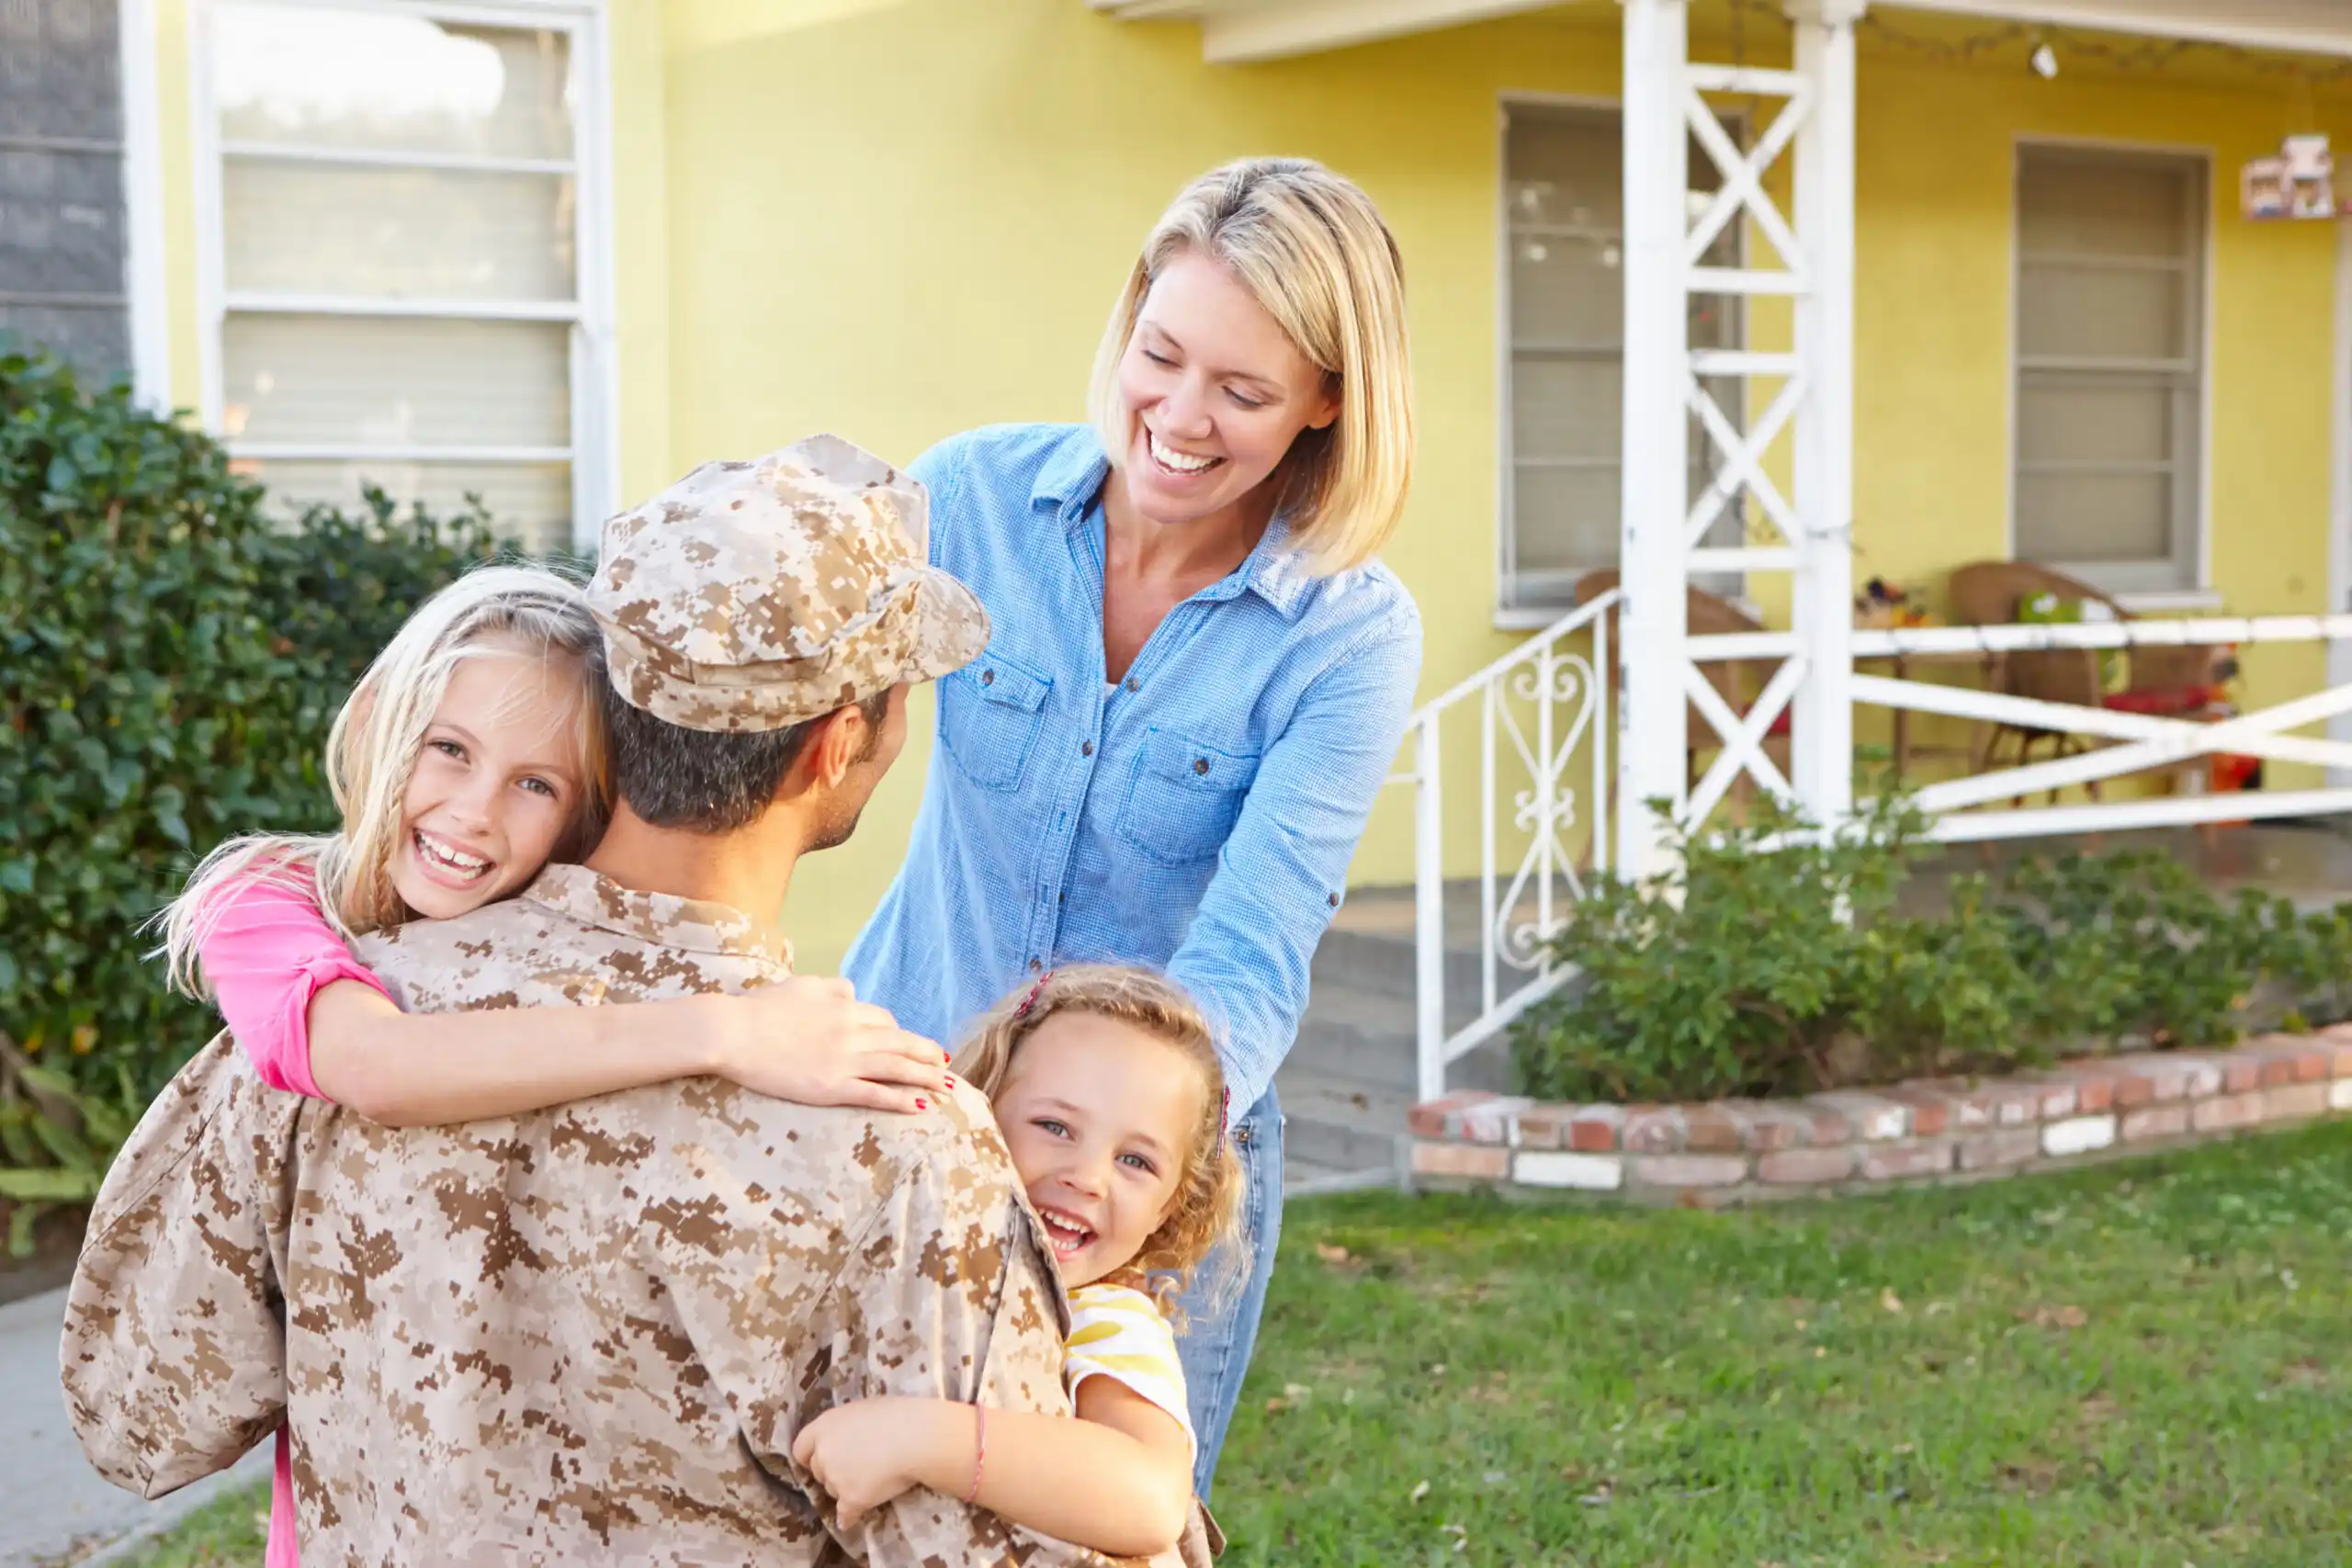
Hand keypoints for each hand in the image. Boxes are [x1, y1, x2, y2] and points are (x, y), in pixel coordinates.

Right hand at [697, 977, 949, 1113]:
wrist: (733, 1032)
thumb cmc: (760, 1008)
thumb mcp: (801, 985)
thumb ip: (830, 987)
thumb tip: (851, 991)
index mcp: (843, 1006)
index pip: (884, 1019)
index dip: (901, 1032)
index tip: (910, 1043)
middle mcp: (850, 1031)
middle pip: (901, 1041)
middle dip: (927, 1053)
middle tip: (946, 1064)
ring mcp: (842, 1060)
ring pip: (896, 1067)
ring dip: (926, 1077)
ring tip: (947, 1086)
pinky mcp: (830, 1086)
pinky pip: (875, 1093)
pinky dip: (900, 1099)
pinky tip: (920, 1106)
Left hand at [791, 1398, 964, 1529]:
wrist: (915, 1438)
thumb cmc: (896, 1415)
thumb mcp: (863, 1410)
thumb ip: (846, 1427)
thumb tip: (848, 1438)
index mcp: (824, 1426)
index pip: (801, 1447)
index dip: (810, 1456)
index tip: (822, 1459)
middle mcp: (823, 1453)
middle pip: (818, 1471)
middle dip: (832, 1472)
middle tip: (854, 1469)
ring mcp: (835, 1478)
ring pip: (833, 1491)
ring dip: (845, 1490)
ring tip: (868, 1484)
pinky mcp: (851, 1499)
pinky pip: (845, 1514)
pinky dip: (849, 1517)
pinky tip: (853, 1519)